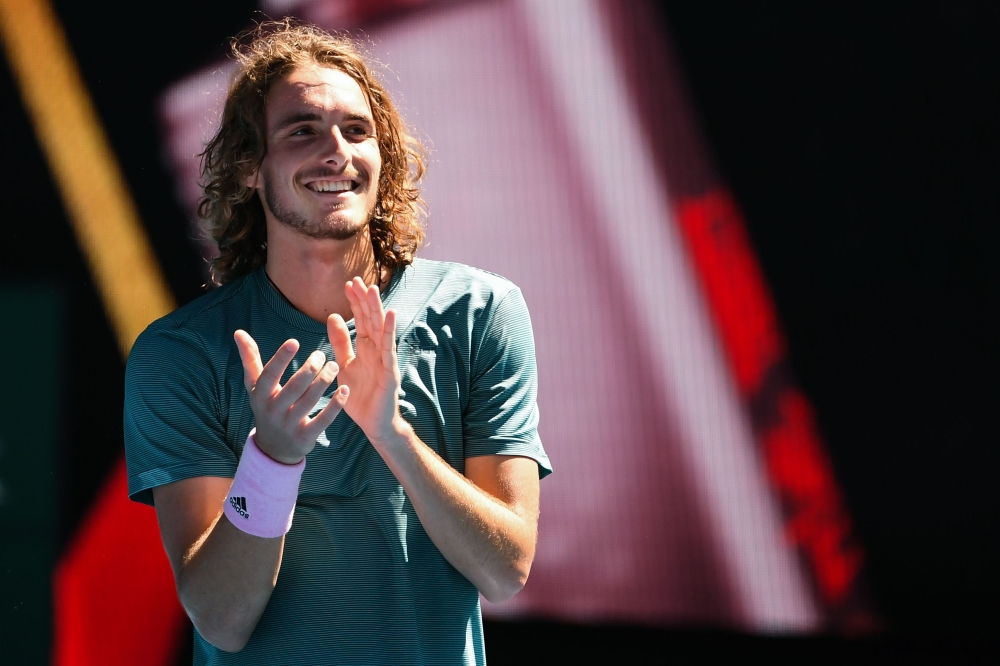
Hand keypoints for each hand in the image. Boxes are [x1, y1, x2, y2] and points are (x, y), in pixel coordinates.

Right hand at [234, 331, 348, 463]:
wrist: (273, 449)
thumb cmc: (267, 407)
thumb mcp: (255, 387)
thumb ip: (250, 359)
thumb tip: (238, 332)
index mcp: (261, 395)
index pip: (269, 375)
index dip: (280, 359)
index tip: (294, 341)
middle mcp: (273, 411)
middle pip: (293, 387)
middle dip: (309, 369)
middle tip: (322, 355)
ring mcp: (289, 425)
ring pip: (309, 401)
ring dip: (323, 382)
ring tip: (334, 366)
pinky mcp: (306, 437)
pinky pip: (323, 420)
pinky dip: (335, 405)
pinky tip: (344, 389)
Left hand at [327, 277, 404, 445]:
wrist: (372, 424)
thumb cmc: (361, 396)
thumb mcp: (344, 365)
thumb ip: (340, 342)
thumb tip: (333, 317)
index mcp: (366, 348)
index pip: (361, 320)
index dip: (355, 302)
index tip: (348, 284)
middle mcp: (377, 350)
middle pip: (371, 320)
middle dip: (364, 300)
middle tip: (357, 280)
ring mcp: (385, 359)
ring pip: (380, 329)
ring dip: (377, 309)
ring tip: (373, 290)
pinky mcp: (390, 371)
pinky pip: (389, 348)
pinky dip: (389, 331)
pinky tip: (390, 315)